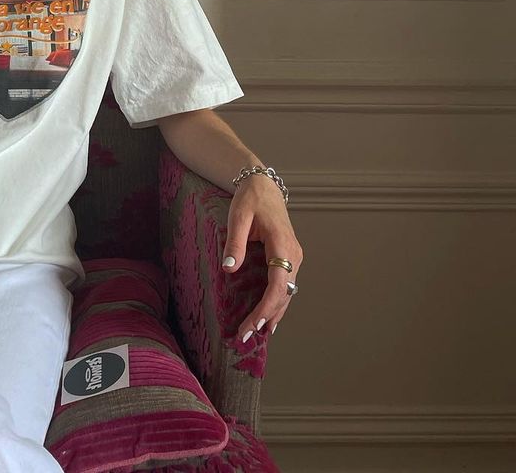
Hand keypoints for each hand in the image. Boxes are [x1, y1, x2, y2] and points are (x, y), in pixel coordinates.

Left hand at [221, 175, 302, 341]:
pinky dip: (276, 302)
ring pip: (287, 293)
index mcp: (282, 245)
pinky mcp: (288, 258)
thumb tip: (229, 269)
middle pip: (284, 294)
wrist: (263, 186)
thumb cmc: (250, 199)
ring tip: (257, 333)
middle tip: (245, 336)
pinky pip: (284, 285)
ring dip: (273, 313)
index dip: (265, 309)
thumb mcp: (238, 217)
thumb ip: (234, 242)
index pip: (278, 286)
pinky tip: (268, 318)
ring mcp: (293, 257)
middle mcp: (293, 255)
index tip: (251, 325)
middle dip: (266, 317)